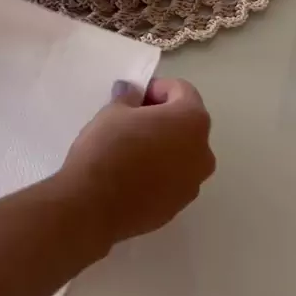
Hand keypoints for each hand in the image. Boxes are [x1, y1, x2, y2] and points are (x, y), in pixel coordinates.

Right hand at [62, 78, 214, 245]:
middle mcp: (203, 152)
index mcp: (192, 121)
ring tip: (131, 148)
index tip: (134, 96)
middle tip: (132, 118)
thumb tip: (132, 93)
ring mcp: (193, 183)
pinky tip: (131, 174)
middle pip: (187, 123)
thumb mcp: (113, 112)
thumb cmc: (107, 148)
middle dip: (163, 116)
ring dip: (163, 145)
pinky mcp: (178, 206)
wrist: (93, 205)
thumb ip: (129, 97)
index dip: (157, 88)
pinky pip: (173, 178)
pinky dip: (159, 171)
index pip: (182, 91)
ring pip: (182, 153)